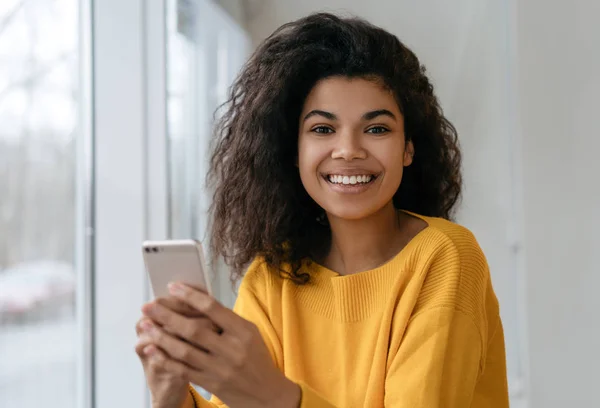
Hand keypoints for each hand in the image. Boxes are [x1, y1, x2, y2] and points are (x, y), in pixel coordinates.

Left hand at [140, 283, 300, 407]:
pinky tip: (152, 349)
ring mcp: (220, 369)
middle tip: (149, 306)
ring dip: (161, 336)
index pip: (212, 308)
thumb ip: (227, 320)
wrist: (267, 394)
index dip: (190, 296)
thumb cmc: (256, 359)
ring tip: (145, 324)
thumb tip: (197, 301)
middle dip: (167, 316)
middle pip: (193, 329)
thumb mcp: (250, 333)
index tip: (173, 287)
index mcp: (243, 331)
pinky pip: (183, 370)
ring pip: (184, 350)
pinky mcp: (211, 384)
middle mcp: (231, 349)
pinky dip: (165, 359)